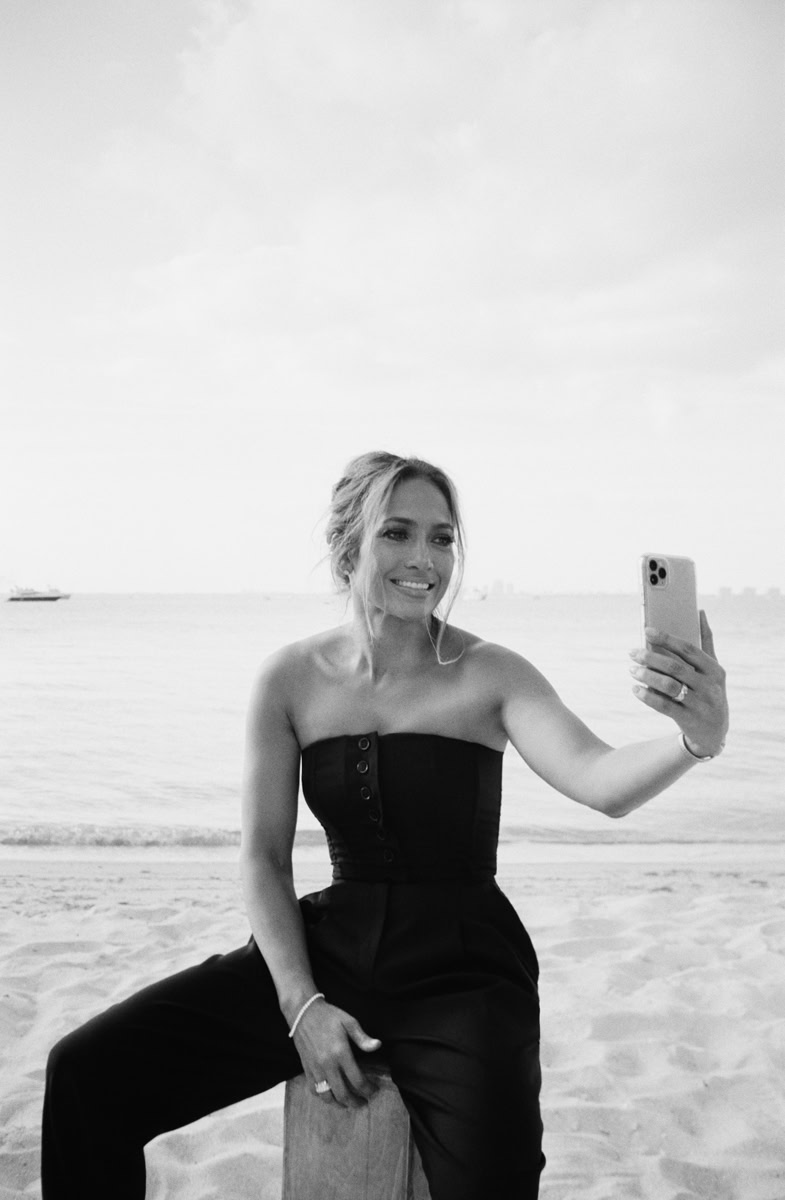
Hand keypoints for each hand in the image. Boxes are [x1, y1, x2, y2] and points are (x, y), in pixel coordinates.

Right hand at [291, 999, 381, 1108]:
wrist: (303, 1012)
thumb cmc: (329, 1016)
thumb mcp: (349, 1022)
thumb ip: (363, 1038)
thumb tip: (378, 1046)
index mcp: (341, 1053)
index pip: (357, 1080)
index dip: (368, 1089)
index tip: (374, 1091)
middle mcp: (327, 1064)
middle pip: (343, 1094)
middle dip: (356, 1102)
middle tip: (364, 1102)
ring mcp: (315, 1068)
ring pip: (327, 1096)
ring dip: (339, 1104)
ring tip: (348, 1104)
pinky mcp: (306, 1069)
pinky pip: (314, 1090)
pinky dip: (323, 1097)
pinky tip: (330, 1095)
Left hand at [629, 610, 728, 756]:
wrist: (714, 731)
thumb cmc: (709, 691)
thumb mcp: (713, 669)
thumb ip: (706, 641)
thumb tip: (699, 612)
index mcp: (715, 669)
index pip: (688, 649)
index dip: (666, 638)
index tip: (646, 630)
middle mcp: (710, 686)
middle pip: (675, 667)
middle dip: (650, 658)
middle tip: (632, 653)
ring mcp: (700, 704)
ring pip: (668, 686)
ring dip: (647, 676)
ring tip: (632, 670)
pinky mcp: (688, 720)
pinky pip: (664, 706)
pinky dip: (647, 696)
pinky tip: (635, 689)